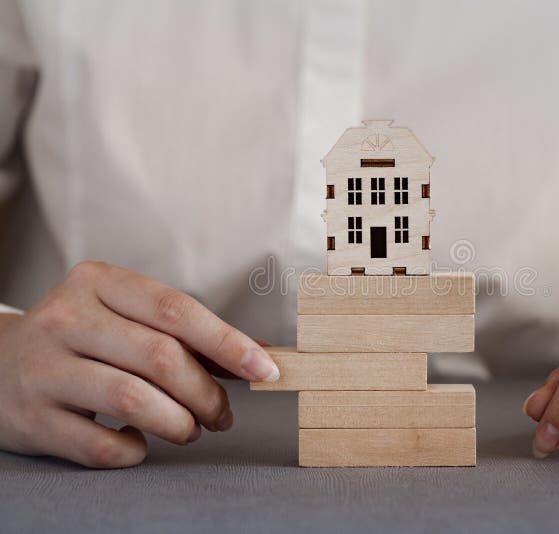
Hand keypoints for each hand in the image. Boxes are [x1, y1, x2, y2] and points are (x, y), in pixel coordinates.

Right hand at [0, 262, 279, 467]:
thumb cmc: (83, 339)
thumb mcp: (125, 316)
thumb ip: (185, 333)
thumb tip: (258, 356)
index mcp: (99, 283)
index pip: (178, 310)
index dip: (229, 342)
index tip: (265, 368)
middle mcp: (66, 319)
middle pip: (161, 357)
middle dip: (207, 393)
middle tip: (223, 415)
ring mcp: (43, 368)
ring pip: (134, 400)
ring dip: (179, 423)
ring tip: (191, 430)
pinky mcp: (31, 418)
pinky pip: (102, 445)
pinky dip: (136, 450)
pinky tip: (140, 441)